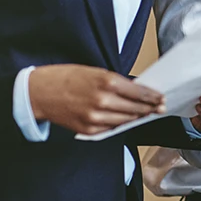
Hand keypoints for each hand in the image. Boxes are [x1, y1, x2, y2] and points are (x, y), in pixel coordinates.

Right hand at [29, 65, 164, 135]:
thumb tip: (136, 90)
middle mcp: (103, 101)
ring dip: (137, 117)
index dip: (153, 96)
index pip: (139, 92)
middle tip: (160, 107)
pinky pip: (111, 128)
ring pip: (126, 120)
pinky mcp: (88, 129)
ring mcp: (95, 118)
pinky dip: (120, 124)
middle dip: (150, 108)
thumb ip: (116, 82)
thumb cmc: (66, 78)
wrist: (39, 93)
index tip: (161, 97)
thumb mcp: (94, 71)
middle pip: (136, 108)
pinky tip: (126, 120)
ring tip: (146, 113)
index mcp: (106, 82)